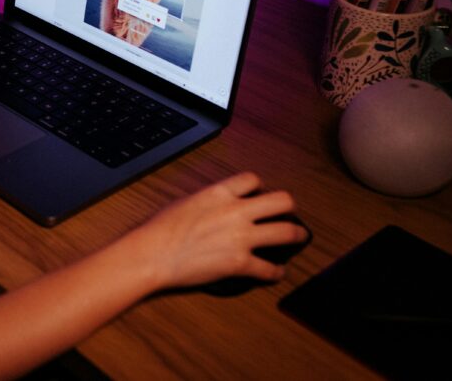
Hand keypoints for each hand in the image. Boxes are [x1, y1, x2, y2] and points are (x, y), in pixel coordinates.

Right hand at [133, 172, 307, 289]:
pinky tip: (277, 272)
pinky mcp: (240, 263)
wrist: (152, 254)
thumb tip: (217, 208)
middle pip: (281, 200)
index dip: (260, 187)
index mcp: (218, 193)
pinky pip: (270, 269)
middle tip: (289, 214)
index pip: (252, 179)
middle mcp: (235, 211)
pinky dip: (276, 272)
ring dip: (297, 235)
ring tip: (298, 238)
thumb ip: (208, 201)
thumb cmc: (160, 230)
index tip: (261, 195)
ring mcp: (241, 237)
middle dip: (289, 207)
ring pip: (287, 232)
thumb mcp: (185, 202)